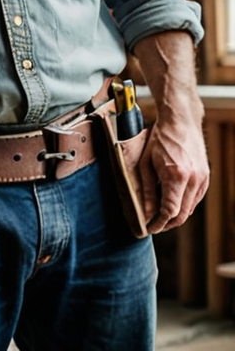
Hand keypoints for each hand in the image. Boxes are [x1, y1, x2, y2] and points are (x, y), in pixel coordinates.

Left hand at [139, 116, 208, 233]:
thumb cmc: (159, 140)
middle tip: (152, 226)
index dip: (158, 223)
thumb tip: (146, 213)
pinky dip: (183, 206)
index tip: (149, 228)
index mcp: (176, 176)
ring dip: (176, 216)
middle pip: (182, 215)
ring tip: (159, 217)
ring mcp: (203, 179)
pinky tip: (171, 204)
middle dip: (166, 224)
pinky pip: (195, 199)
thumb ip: (146, 190)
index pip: (169, 211)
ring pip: (190, 209)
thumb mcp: (145, 164)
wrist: (181, 122)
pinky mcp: (206, 177)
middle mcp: (193, 180)